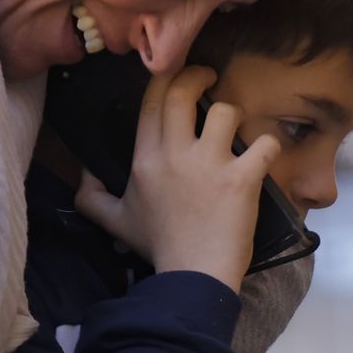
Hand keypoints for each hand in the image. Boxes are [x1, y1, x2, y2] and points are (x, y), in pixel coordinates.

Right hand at [73, 66, 279, 293]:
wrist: (193, 277)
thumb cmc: (158, 247)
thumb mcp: (114, 222)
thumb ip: (91, 197)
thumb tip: (83, 173)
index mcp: (146, 159)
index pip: (152, 100)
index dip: (165, 76)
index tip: (177, 74)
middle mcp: (175, 154)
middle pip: (183, 91)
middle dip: (198, 75)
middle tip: (209, 78)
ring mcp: (210, 165)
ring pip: (226, 112)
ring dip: (234, 115)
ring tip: (236, 128)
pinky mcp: (243, 179)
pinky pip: (264, 144)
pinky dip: (269, 146)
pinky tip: (264, 156)